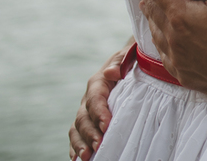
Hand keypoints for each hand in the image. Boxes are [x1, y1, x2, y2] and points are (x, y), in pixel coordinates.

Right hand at [69, 42, 128, 159]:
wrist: (127, 63)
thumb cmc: (131, 60)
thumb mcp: (128, 56)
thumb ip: (120, 62)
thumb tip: (111, 72)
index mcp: (98, 82)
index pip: (95, 98)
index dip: (99, 112)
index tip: (106, 125)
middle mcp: (88, 98)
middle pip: (84, 117)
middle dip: (90, 133)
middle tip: (99, 145)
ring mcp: (86, 111)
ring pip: (77, 129)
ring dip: (81, 143)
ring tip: (86, 157)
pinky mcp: (87, 121)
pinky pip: (77, 135)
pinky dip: (75, 147)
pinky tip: (77, 159)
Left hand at [134, 0, 206, 99]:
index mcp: (180, 17)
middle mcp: (173, 38)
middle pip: (153, 9)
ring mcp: (177, 58)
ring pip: (156, 32)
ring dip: (150, 15)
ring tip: (145, 4)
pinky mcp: (185, 74)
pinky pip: (164, 54)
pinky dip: (158, 40)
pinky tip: (160, 39)